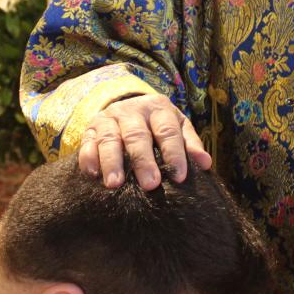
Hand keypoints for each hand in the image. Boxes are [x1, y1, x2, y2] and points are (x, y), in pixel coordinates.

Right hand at [79, 94, 212, 188]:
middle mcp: (132, 110)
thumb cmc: (159, 125)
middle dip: (143, 161)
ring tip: (115, 185)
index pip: (167, 131)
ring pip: (110, 139)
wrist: (128, 108)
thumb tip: (205, 164)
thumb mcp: (178, 127)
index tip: (179, 177)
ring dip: (112, 162)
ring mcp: (109, 118)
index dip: (174, 153)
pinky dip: (88, 158)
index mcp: (158, 108)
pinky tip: (93, 175)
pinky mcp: (90, 128)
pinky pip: (87, 143)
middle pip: (137, 135)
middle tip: (150, 185)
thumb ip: (190, 144)